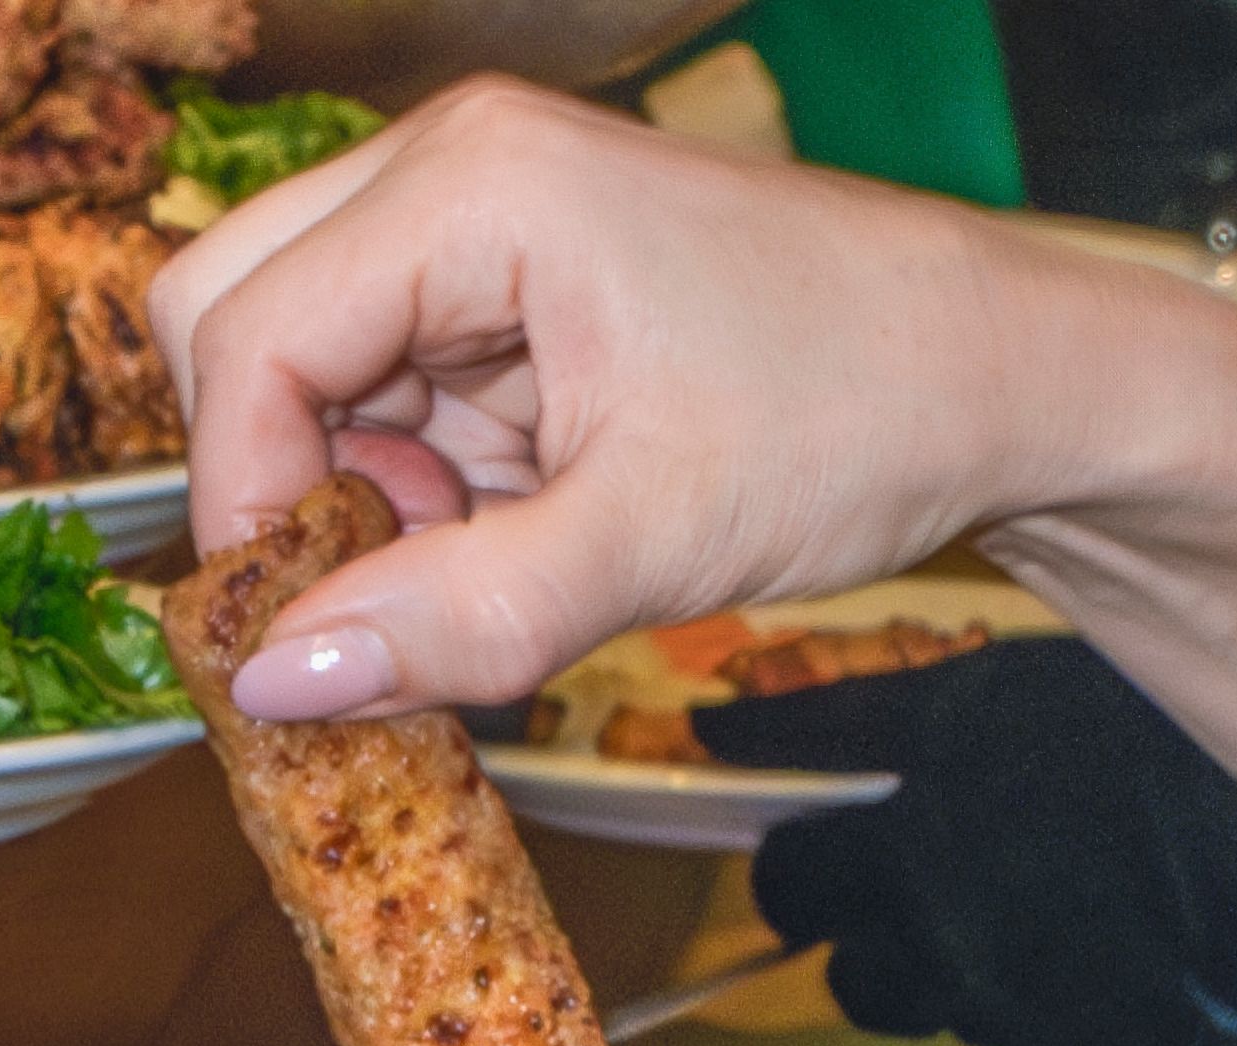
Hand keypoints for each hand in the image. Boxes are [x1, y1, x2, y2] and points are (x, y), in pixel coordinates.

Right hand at [146, 79, 1230, 721]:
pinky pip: (389, 386)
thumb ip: (458, 617)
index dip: (243, 501)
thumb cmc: (861, 413)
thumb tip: (277, 687)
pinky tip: (532, 524)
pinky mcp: (509, 281)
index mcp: (471, 182)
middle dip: (288, 474)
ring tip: (509, 551)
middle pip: (234, 316)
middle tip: (395, 587)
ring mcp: (477, 217)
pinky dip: (427, 481)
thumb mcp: (653, 543)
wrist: (1003, 378)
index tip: (288, 638)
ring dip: (368, 488)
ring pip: (306, 364)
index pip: (246, 336)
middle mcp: (452, 167)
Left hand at [692, 637, 1236, 1045]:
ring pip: (918, 1002)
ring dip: (938, 960)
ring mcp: (1012, 1007)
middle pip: (825, 949)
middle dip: (842, 909)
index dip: (781, 845)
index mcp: (918, 817)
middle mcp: (942, 924)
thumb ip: (858, 722)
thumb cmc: (1164, 730)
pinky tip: (1107, 948)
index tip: (769, 825)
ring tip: (1018, 901)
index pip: (789, 862)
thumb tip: (716, 732)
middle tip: (890, 872)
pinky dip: (1048, 1004)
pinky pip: (1030, 1043)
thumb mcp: (1002, 691)